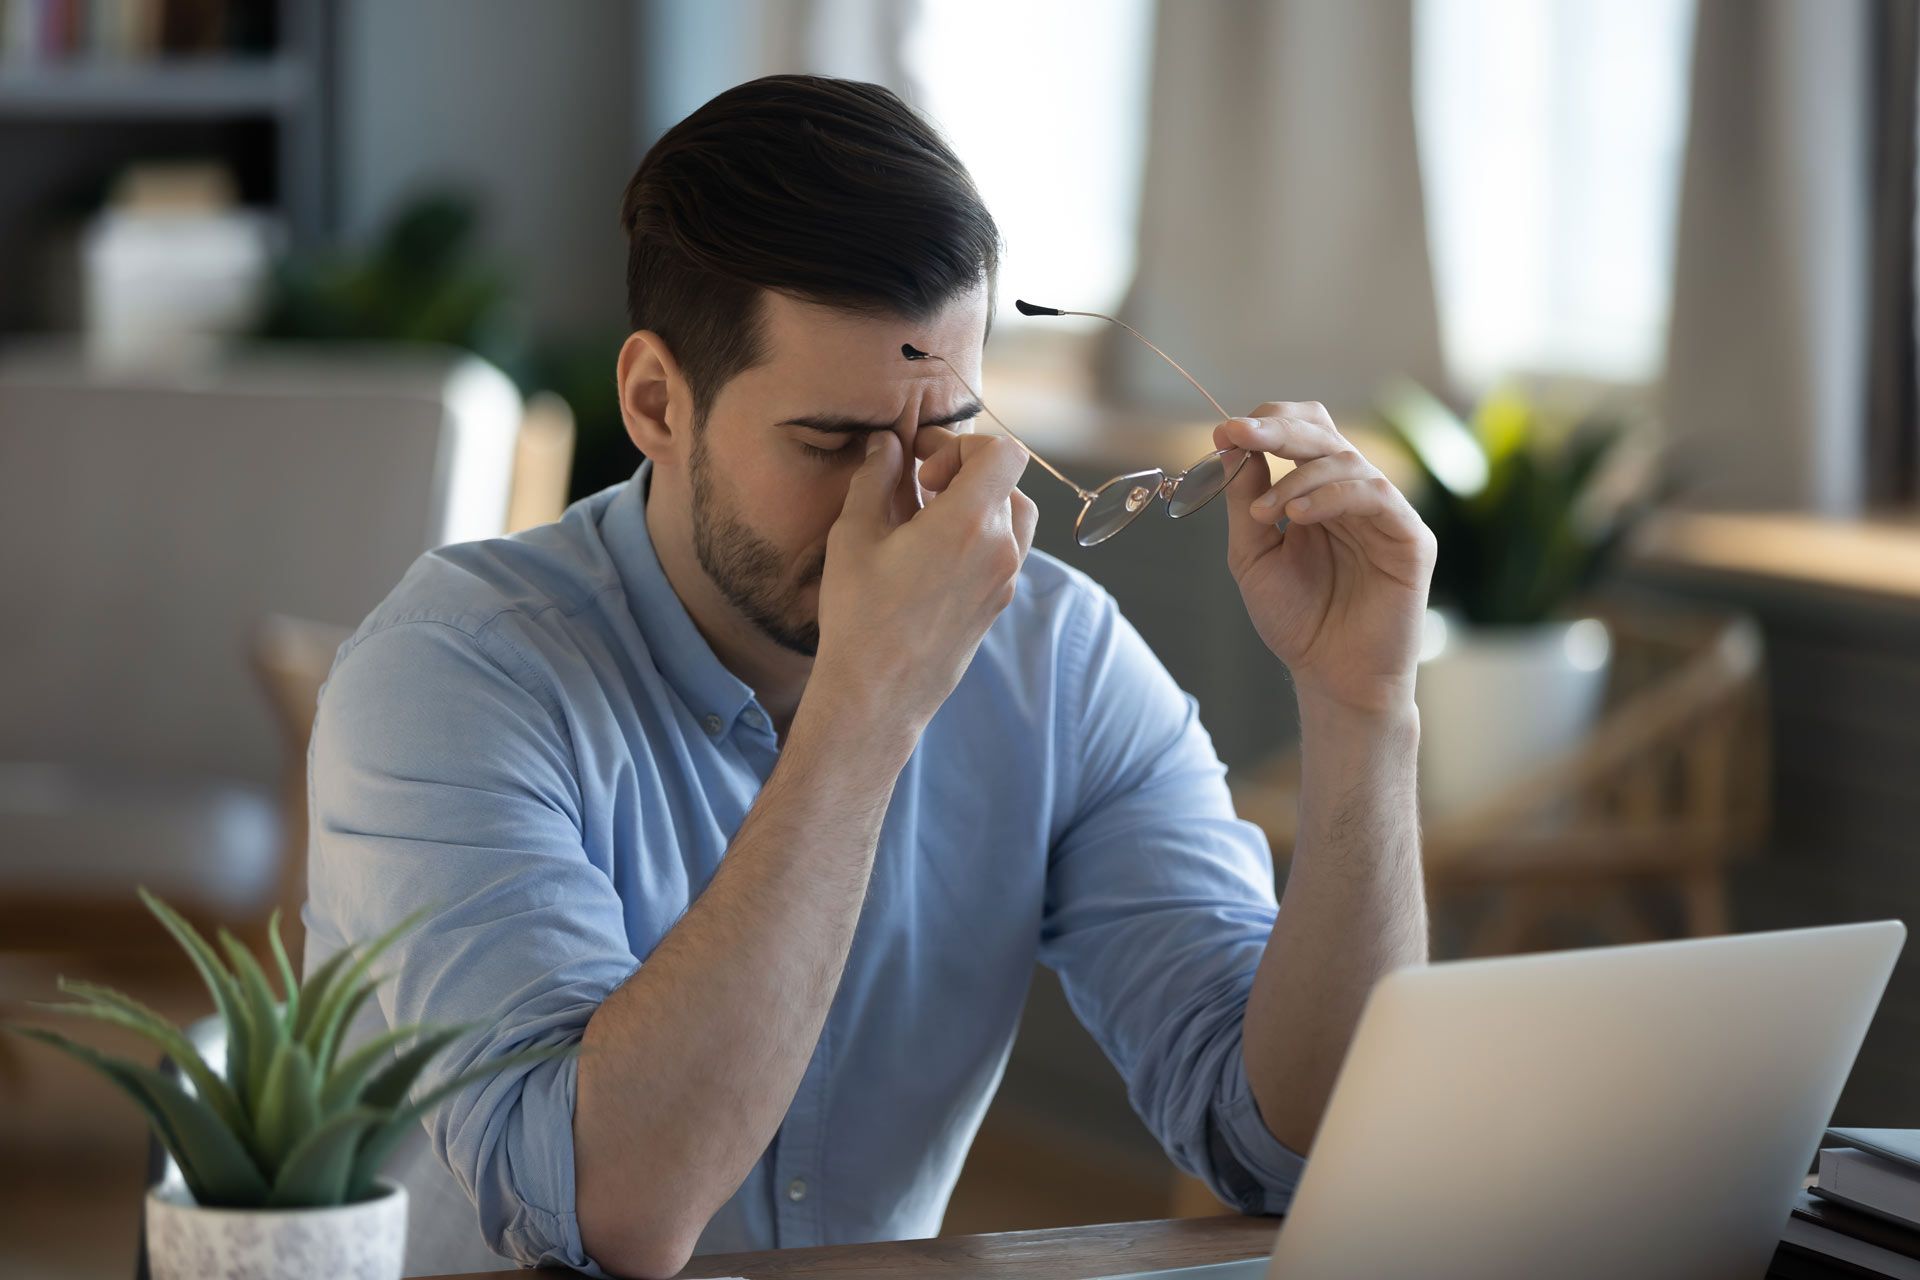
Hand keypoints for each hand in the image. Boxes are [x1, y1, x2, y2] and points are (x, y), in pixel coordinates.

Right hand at [812, 429, 1036, 734]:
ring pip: (1013, 516)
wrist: (880, 693)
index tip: (923, 466)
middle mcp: (1001, 548)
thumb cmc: (861, 615)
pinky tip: (934, 552)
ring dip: (978, 503)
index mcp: (970, 522)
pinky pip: (1005, 551)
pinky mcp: (998, 604)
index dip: (963, 445)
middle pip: (1008, 482)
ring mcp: (1005, 580)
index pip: (1003, 452)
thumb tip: (887, 443)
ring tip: (929, 518)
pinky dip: (980, 536)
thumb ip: (875, 478)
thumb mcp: (855, 535)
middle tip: (920, 486)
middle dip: (966, 471)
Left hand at [1213, 402, 1436, 717]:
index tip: (1224, 430)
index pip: (1302, 433)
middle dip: (1277, 430)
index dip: (1266, 424)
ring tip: (1264, 511)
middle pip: (1324, 434)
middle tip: (1239, 434)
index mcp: (1318, 493)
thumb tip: (1233, 443)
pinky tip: (1298, 517)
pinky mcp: (1410, 538)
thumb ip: (1245, 500)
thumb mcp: (1253, 555)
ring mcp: (1386, 514)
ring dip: (1297, 477)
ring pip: (1348, 461)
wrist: (1331, 677)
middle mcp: (1354, 495)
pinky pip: (1376, 495)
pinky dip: (1332, 496)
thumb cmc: (1297, 621)